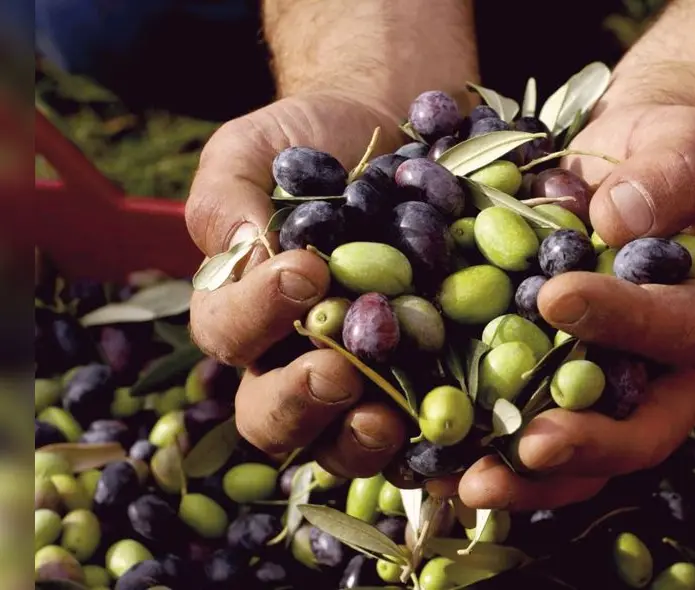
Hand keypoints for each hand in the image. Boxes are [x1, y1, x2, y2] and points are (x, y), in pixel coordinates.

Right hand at [184, 93, 408, 477]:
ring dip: (356, 439)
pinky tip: (452, 421)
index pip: (228, 332)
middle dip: (298, 401)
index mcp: (241, 310)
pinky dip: (429, 436)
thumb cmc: (310, 144)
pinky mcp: (422, 381)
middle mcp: (290, 358)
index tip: (305, 272)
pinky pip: (418, 430)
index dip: (257, 314)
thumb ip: (226, 194)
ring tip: (387, 417)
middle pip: (269, 414)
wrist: (393, 132)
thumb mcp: (253, 150)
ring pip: (337, 442)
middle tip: (336, 373)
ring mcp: (359, 378)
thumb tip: (243, 252)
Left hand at [452, 103, 694, 509]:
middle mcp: (669, 371)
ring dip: (527, 478)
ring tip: (466, 485)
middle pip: (641, 433)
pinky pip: (529, 429)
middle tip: (527, 449)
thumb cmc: (667, 149)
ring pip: (583, 457)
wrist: (629, 164)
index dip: (623, 322)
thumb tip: (618, 220)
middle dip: (584, 448)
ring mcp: (612, 389)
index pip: (677, 331)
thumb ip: (665, 176)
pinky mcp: (558, 386)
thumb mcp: (680, 143)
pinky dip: (486, 449)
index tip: (555, 296)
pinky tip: (435, 461)